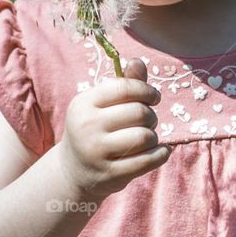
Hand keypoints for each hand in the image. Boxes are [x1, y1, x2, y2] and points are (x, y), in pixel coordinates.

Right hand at [55, 57, 171, 201]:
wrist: (73, 171)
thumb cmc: (94, 130)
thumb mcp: (100, 105)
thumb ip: (123, 84)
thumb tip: (138, 62)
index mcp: (83, 104)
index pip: (124, 88)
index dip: (146, 90)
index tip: (154, 97)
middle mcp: (87, 127)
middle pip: (138, 112)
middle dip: (151, 115)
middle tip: (148, 121)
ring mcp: (97, 153)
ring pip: (145, 136)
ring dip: (153, 136)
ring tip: (147, 138)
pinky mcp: (111, 174)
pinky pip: (148, 160)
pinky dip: (161, 154)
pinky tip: (162, 151)